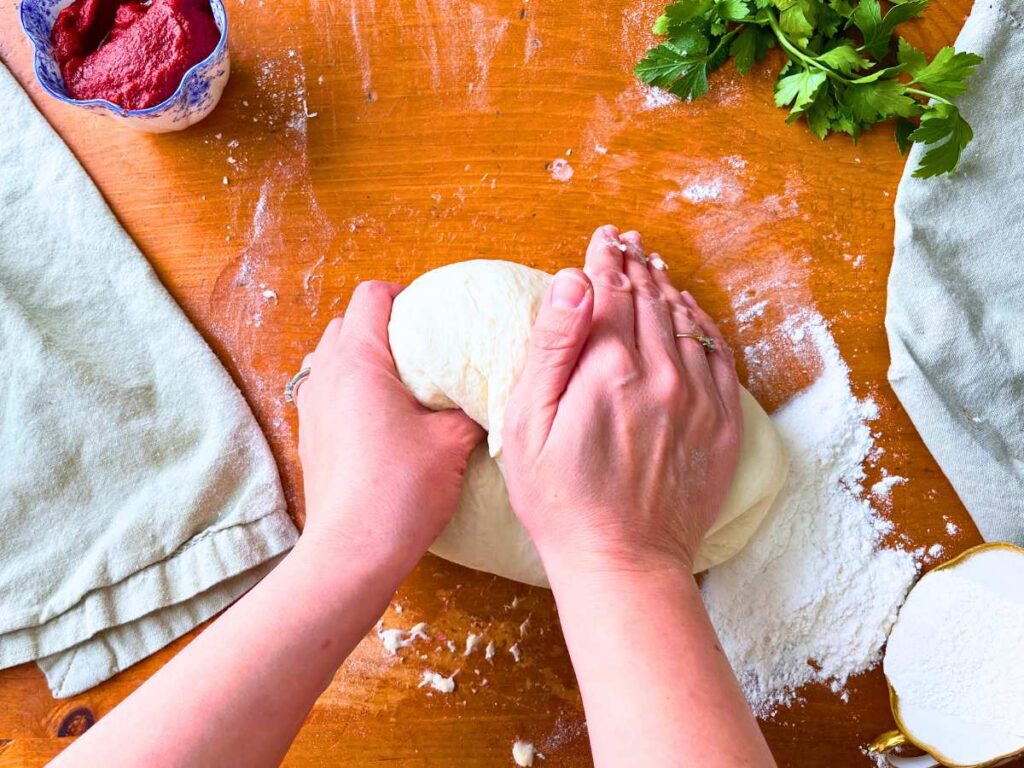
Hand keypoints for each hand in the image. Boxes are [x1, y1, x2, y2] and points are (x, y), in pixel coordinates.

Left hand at [295, 281, 483, 574]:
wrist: (353, 553)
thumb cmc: (401, 492)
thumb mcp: (452, 442)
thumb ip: (471, 405)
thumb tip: (488, 390)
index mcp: (359, 362)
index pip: (372, 296)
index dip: (407, 294)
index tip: (437, 312)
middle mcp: (326, 376)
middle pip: (351, 322)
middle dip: (388, 324)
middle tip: (428, 345)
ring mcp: (312, 407)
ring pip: (335, 356)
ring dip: (368, 357)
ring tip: (408, 380)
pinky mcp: (311, 436)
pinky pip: (331, 390)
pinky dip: (356, 388)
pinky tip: (388, 416)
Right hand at [502, 226, 741, 574]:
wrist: (623, 562)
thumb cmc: (560, 500)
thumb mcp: (529, 424)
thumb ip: (553, 346)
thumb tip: (573, 281)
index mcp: (610, 368)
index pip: (611, 290)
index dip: (604, 259)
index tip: (602, 238)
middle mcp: (663, 373)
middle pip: (650, 298)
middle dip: (635, 264)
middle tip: (627, 241)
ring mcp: (699, 398)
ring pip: (685, 320)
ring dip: (667, 287)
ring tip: (653, 265)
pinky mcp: (722, 424)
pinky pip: (718, 355)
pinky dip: (702, 324)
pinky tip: (690, 313)